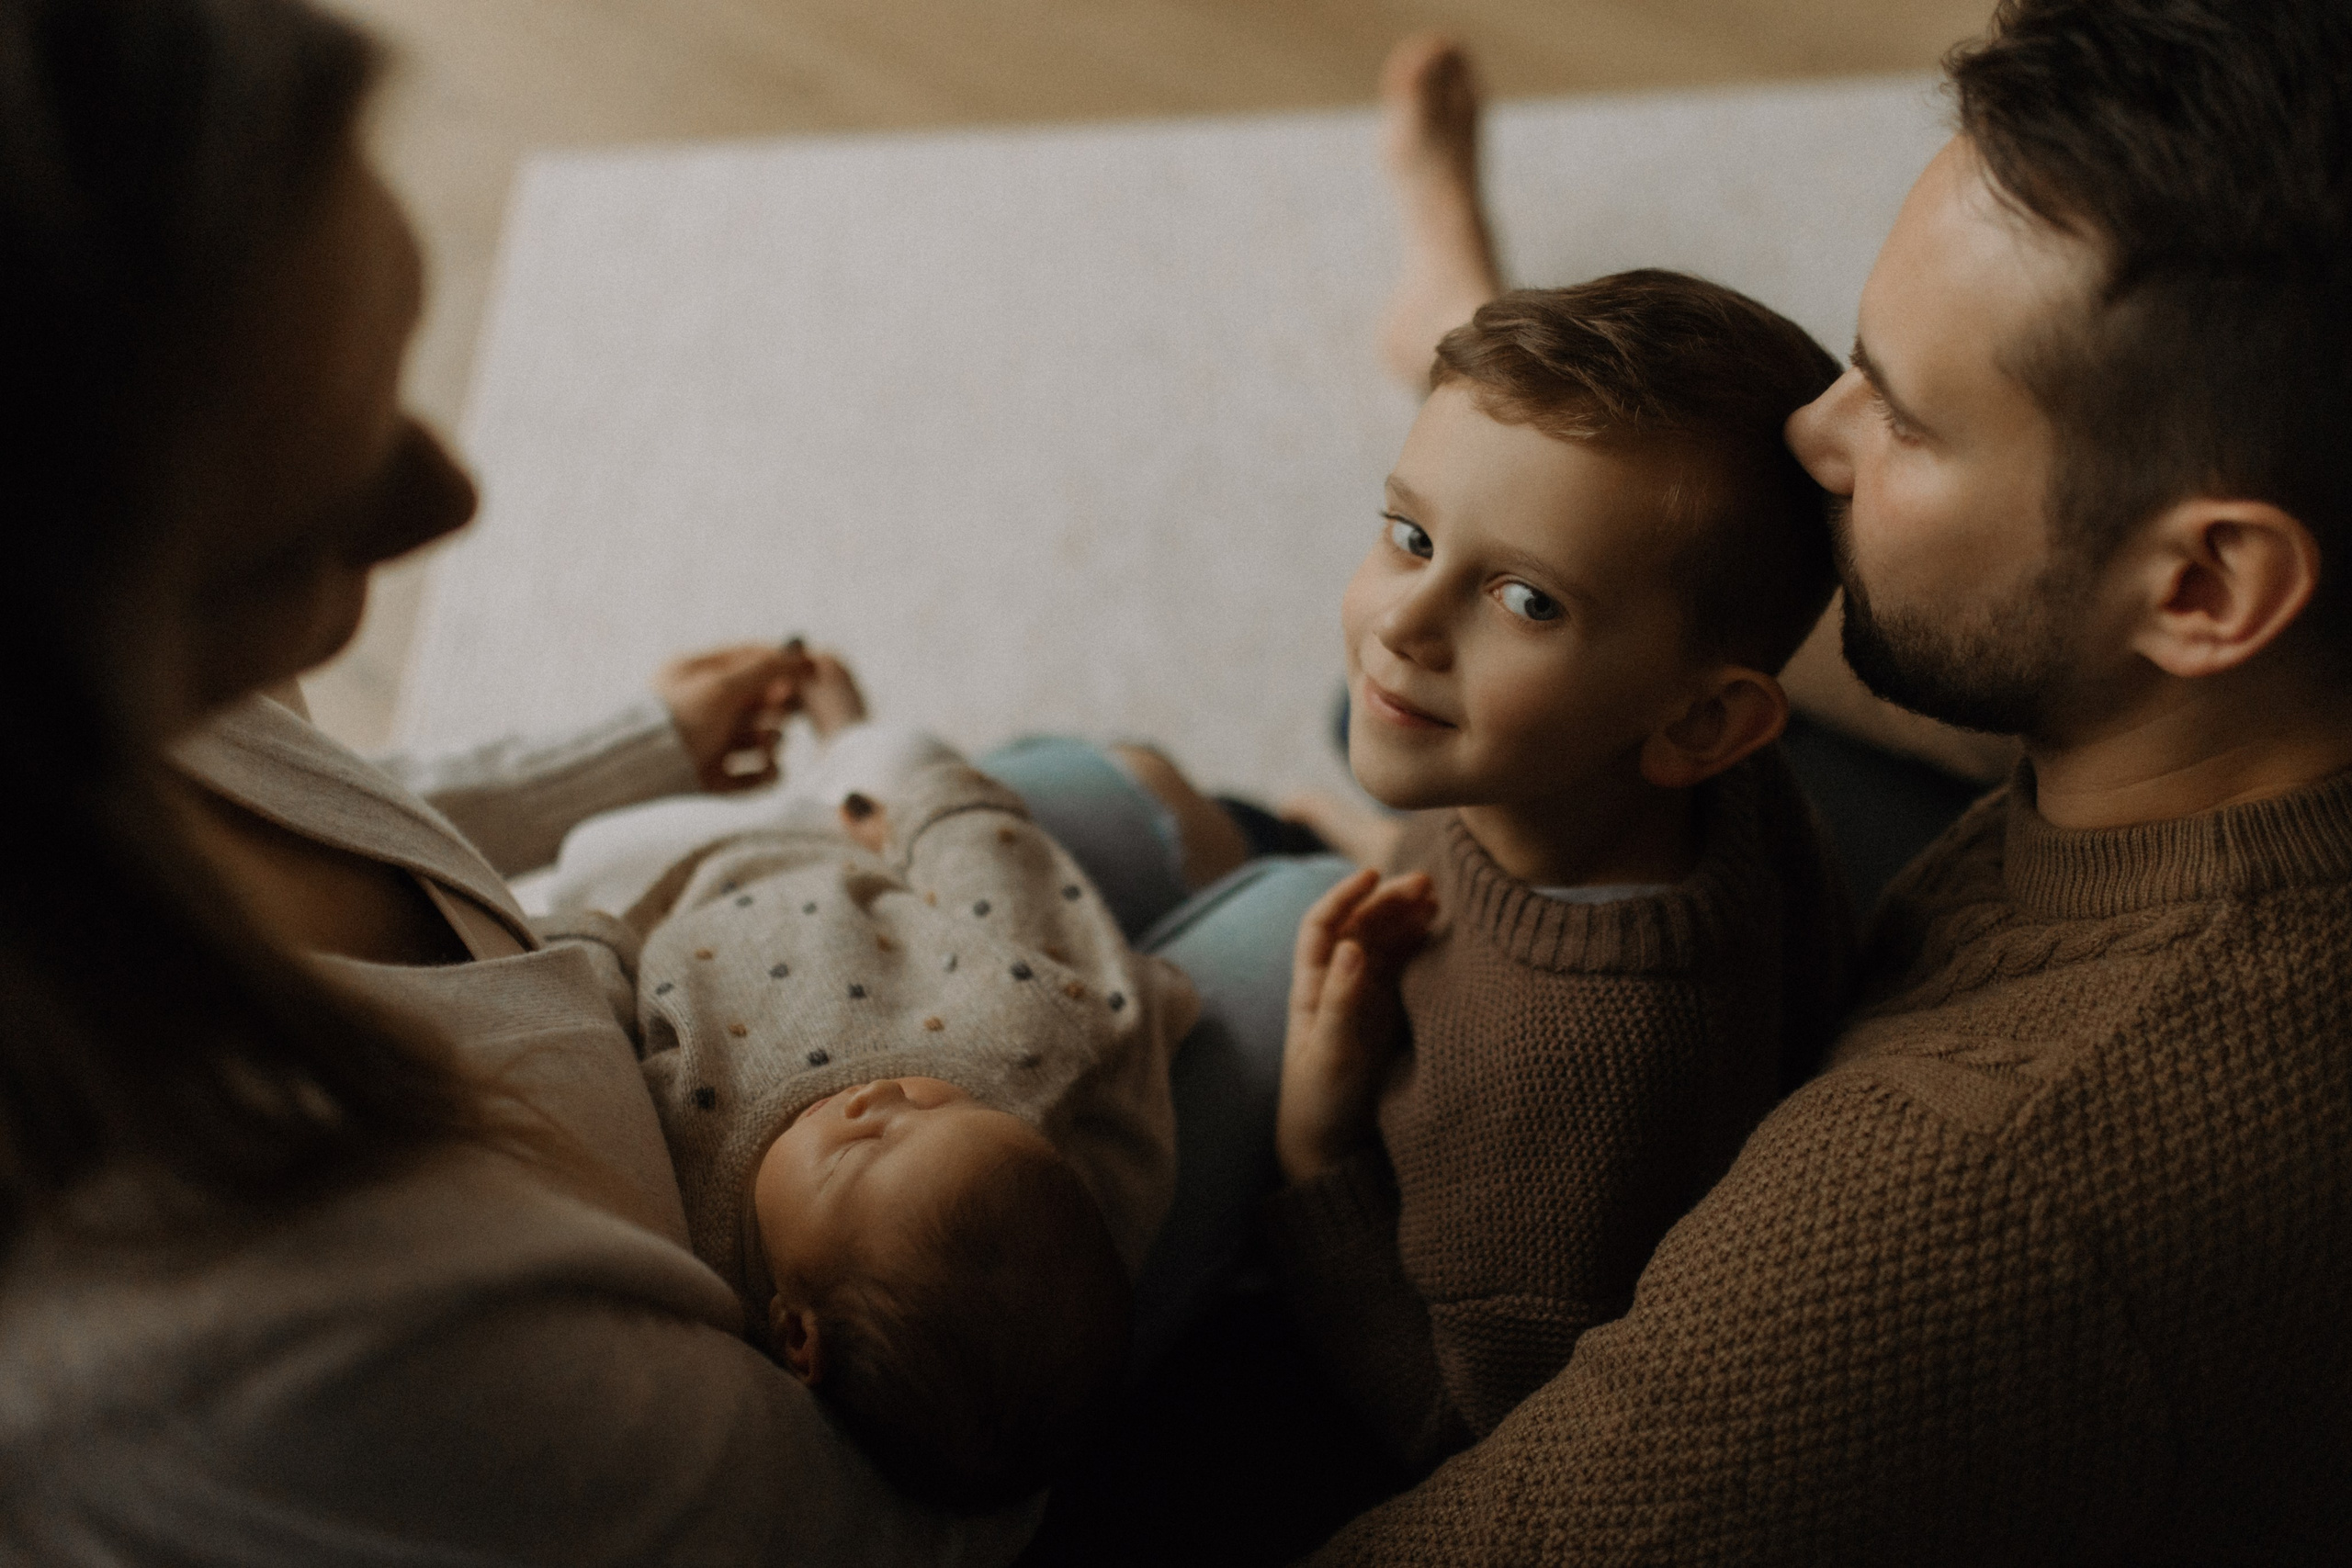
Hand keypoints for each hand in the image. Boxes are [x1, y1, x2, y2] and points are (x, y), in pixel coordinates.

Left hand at [653, 643, 805, 792]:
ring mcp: (708, 744)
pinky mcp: (714, 779)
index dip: (778, 665)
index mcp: (695, 675)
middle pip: (757, 701)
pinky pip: (753, 774)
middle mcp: (702, 708)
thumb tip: (807, 659)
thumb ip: (767, 670)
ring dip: (770, 741)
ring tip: (766, 747)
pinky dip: (765, 773)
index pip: (747, 659)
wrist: (644, 776)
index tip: (803, 674)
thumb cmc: (680, 721)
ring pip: (759, 738)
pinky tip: (768, 770)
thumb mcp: (724, 686)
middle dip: (773, 710)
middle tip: (774, 715)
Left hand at [1276, 867, 1436, 1185]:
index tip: (1373, 873)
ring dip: (1407, 919)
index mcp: (1312, 989)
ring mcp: (1365, 1002)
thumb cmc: (1320, 1104)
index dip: (1344, 896)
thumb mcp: (1330, 1054)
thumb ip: (1343, 1002)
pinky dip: (1420, 948)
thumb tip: (1354, 946)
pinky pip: (1405, 972)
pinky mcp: (1389, 1020)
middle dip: (1389, 901)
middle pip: (1361, 929)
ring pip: (1386, 946)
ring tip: (1438, 900)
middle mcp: (1338, 987)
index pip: (1323, 928)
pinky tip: (1440, 934)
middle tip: (1428, 883)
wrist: (1331, 1151)